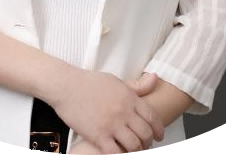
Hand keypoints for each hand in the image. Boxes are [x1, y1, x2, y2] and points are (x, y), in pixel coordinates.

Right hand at [49, 69, 163, 154]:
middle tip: (144, 145)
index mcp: (129, 97)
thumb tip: (155, 78)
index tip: (159, 136)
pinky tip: (118, 153)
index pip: (153, 117)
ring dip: (136, 151)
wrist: (67, 86)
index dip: (159, 130)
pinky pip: (116, 153)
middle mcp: (123, 111)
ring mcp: (111, 124)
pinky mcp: (98, 136)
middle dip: (148, 142)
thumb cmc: (90, 82)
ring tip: (132, 150)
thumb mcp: (116, 81)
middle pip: (145, 133)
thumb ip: (137, 85)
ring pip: (134, 146)